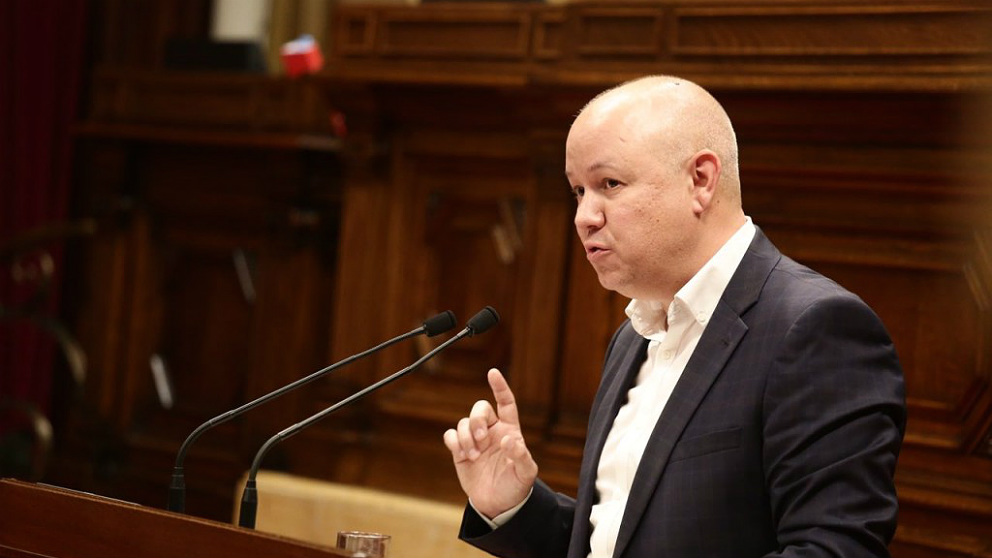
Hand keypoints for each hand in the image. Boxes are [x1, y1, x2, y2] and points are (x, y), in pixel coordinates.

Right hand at [443, 368, 537, 518]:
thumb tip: (508, 439)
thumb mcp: (526, 474)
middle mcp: (492, 431)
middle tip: (480, 440)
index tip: (492, 373)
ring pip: (463, 422)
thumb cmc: (516, 487)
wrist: (498, 505)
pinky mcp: (460, 451)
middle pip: (480, 408)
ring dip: (466, 437)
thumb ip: (521, 456)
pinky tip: (462, 455)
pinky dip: (454, 442)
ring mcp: (475, 440)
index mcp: (510, 430)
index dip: (500, 387)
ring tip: (473, 456)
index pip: (505, 403)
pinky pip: (451, 435)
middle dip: (477, 420)